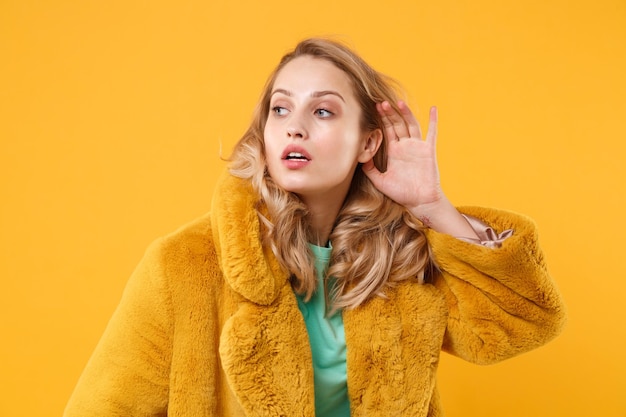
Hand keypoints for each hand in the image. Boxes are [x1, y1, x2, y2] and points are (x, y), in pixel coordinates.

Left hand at [363, 101, 477, 237]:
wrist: (420, 201)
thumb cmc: (401, 193)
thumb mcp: (380, 181)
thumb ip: (370, 169)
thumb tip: (360, 159)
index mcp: (394, 151)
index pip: (386, 131)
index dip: (381, 119)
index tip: (373, 108)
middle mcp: (405, 146)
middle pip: (397, 124)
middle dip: (389, 113)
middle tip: (380, 103)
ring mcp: (417, 147)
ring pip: (411, 125)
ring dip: (405, 113)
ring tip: (398, 102)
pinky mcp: (428, 150)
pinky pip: (432, 133)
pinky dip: (433, 121)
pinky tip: (433, 109)